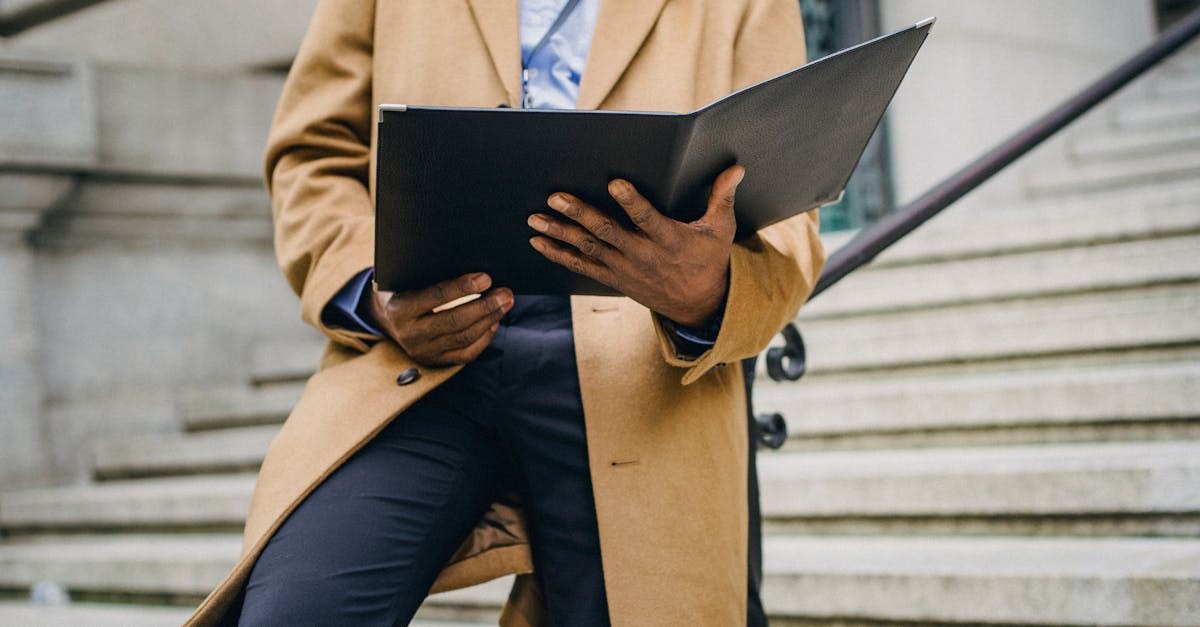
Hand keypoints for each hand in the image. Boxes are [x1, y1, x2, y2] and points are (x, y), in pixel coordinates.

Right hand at [369, 272, 513, 366]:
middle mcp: (410, 333)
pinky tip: (494, 322)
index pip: (436, 296)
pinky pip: (466, 354)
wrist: (385, 318)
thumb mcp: (407, 278)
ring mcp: (423, 351)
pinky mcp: (434, 361)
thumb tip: (473, 270)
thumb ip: (432, 275)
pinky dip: (484, 338)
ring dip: (490, 319)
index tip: (486, 278)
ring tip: (505, 303)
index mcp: (400, 308)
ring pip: (464, 337)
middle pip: (455, 321)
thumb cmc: (402, 289)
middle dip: (485, 306)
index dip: (463, 287)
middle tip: (505, 293)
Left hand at [527, 165, 744, 327]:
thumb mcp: (721, 229)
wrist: (698, 304)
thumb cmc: (709, 259)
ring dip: (560, 232)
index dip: (631, 202)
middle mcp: (643, 255)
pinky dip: (559, 254)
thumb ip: (723, 197)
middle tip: (556, 196)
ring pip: (588, 248)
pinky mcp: (614, 277)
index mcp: (669, 240)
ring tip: (535, 218)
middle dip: (579, 214)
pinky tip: (539, 241)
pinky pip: (581, 266)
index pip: (648, 219)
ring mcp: (625, 268)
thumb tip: (737, 168)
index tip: (615, 183)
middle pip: (607, 232)